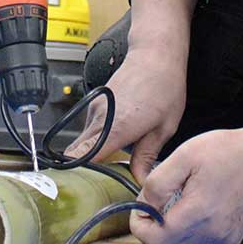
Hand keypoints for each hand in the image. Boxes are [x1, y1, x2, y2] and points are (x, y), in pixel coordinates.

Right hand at [65, 0, 195, 183]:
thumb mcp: (165, 127)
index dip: (78, 174)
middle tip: (96, 187)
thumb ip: (148, 156)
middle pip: (77, 153)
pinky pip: (90, 130)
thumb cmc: (164, 86)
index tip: (79, 189)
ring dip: (92, 155)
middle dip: (82, 171)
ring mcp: (94, 109)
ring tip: (110, 167)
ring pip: (83, 142)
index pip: (83, 156)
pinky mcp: (96, 104)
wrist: (155, 53)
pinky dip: (97, 141)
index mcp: (117, 126)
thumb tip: (140, 181)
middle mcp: (99, 118)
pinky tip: (113, 146)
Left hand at [130, 127, 242, 243]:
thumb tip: (144, 206)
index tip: (142, 207)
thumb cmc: (227, 152)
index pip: (154, 240)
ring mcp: (223, 242)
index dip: (139, 225)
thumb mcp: (184, 155)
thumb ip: (158, 183)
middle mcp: (213, 235)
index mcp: (199, 213)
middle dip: (149, 234)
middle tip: (152, 209)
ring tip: (168, 214)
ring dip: (165, 242)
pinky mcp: (230, 242)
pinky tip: (184, 221)